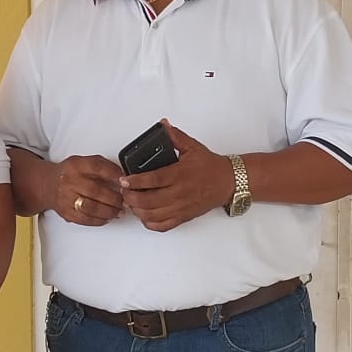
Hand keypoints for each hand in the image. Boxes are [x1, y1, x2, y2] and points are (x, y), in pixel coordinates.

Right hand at [49, 155, 123, 225]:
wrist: (49, 185)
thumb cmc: (70, 173)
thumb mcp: (84, 162)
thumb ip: (102, 166)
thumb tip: (123, 177)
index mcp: (76, 165)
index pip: (98, 167)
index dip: (114, 175)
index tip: (125, 182)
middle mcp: (69, 181)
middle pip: (96, 191)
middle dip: (115, 198)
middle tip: (125, 201)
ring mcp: (66, 198)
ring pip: (92, 208)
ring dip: (109, 211)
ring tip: (118, 211)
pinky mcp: (66, 212)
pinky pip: (85, 219)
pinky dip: (99, 220)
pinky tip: (107, 217)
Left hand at [119, 121, 234, 232]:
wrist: (228, 182)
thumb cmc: (210, 166)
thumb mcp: (192, 147)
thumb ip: (175, 136)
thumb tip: (163, 125)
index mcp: (179, 175)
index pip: (152, 180)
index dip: (134, 182)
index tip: (124, 180)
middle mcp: (179, 193)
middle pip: (147, 201)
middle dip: (130, 197)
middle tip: (125, 191)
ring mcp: (181, 208)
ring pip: (152, 215)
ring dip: (137, 210)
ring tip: (132, 202)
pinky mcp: (183, 217)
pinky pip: (162, 226)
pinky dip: (149, 223)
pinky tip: (145, 214)